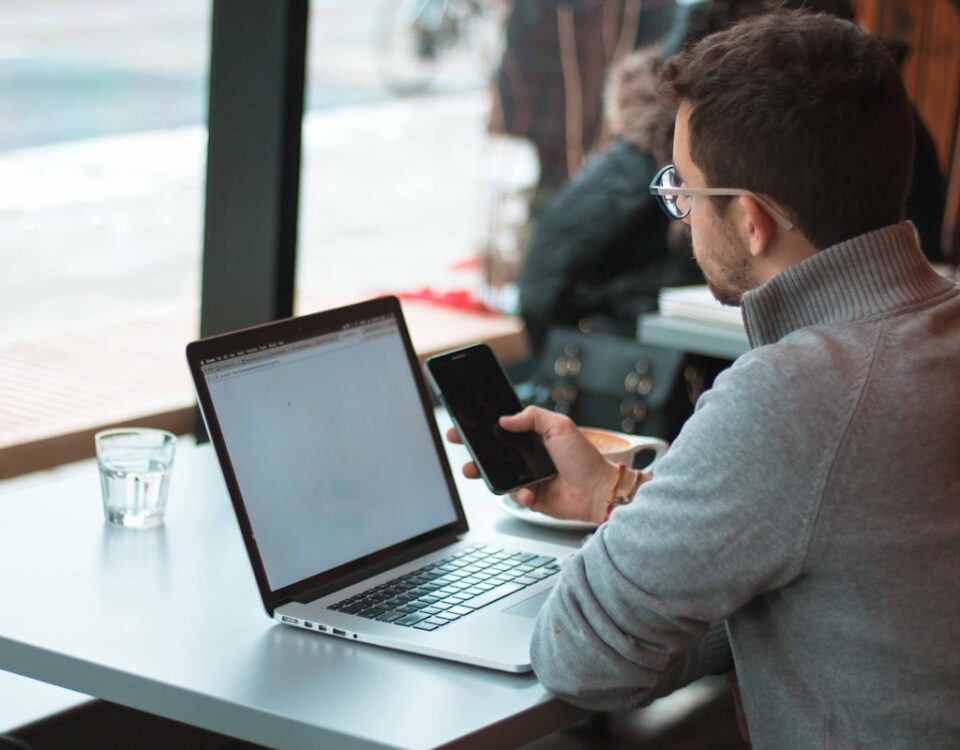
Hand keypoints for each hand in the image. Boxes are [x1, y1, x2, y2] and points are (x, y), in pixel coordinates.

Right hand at [447, 406, 627, 523]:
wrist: (598, 491)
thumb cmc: (584, 458)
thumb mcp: (560, 426)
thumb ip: (532, 417)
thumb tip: (505, 419)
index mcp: (534, 437)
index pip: (503, 429)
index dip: (483, 426)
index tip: (465, 423)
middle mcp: (528, 456)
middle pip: (494, 451)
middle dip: (473, 447)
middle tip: (458, 442)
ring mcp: (528, 477)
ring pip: (497, 474)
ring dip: (483, 472)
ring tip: (472, 470)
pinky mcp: (530, 497)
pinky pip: (513, 495)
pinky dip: (519, 494)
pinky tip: (529, 492)